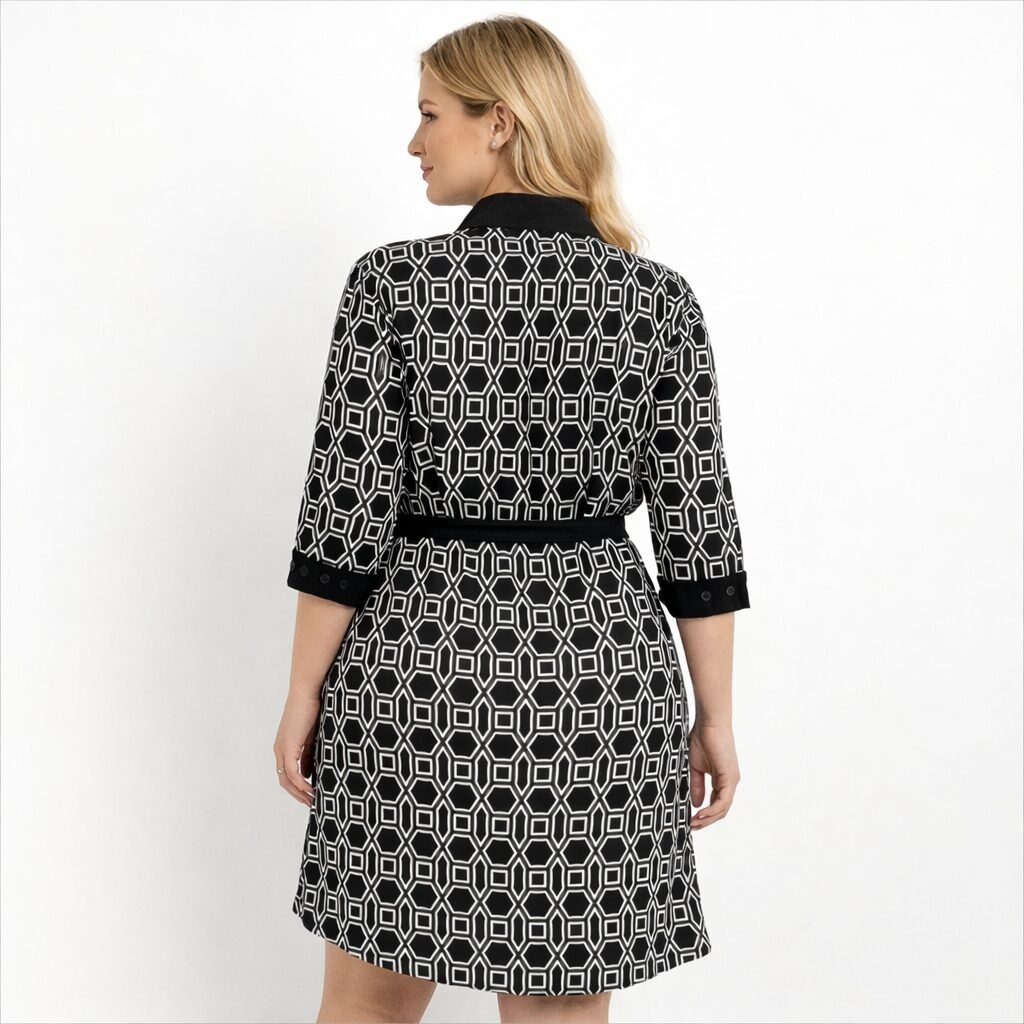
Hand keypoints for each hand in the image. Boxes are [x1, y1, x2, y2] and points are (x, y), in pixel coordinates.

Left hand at [273, 691, 319, 806]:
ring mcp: (282, 749)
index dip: (297, 786)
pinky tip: (311, 789)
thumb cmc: (311, 708)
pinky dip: (301, 784)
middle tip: (311, 802)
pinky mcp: (288, 747)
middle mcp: (280, 750)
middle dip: (297, 794)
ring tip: (312, 800)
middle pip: (284, 781)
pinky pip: (293, 773)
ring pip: (287, 780)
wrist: (306, 692)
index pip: (287, 773)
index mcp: (284, 746)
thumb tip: (308, 772)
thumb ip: (308, 753)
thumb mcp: (311, 735)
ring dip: (299, 792)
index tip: (310, 794)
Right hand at [688, 721, 739, 829]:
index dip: (704, 815)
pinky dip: (712, 810)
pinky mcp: (730, 778)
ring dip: (708, 819)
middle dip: (706, 821)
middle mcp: (729, 783)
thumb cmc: (701, 739)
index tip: (690, 820)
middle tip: (691, 827)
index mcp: (722, 780)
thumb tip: (696, 804)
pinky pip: (723, 801)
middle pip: (721, 810)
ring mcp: (732, 781)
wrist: (709, 723)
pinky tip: (699, 814)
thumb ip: (697, 785)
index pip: (716, 804)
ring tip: (693, 824)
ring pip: (723, 809)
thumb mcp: (695, 767)